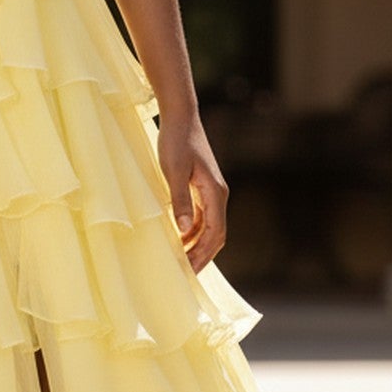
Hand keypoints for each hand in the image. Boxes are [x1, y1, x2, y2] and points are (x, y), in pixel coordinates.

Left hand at [156, 113, 228, 271]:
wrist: (181, 117)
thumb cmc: (176, 141)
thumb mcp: (173, 171)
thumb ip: (180, 199)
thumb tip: (184, 229)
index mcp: (215, 193)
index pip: (214, 233)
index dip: (203, 254)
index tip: (189, 270)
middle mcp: (218, 194)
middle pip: (216, 235)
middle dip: (203, 255)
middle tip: (186, 274)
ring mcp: (212, 191)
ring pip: (209, 227)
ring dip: (198, 245)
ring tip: (182, 261)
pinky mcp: (203, 187)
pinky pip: (202, 217)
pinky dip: (193, 231)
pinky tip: (179, 238)